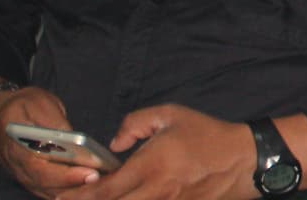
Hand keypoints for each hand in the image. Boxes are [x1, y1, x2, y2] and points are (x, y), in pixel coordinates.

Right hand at [0, 86, 101, 199]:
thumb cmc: (22, 106)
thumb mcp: (38, 103)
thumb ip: (54, 121)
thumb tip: (73, 139)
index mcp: (17, 144)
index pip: (40, 166)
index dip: (64, 174)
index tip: (89, 172)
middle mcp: (18, 165)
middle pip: (45, 183)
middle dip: (73, 183)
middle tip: (99, 178)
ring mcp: (22, 175)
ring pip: (46, 191)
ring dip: (71, 190)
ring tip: (97, 182)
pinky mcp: (29, 178)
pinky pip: (46, 190)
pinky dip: (65, 191)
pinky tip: (85, 186)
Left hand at [86, 105, 254, 199]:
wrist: (245, 161)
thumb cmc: (208, 135)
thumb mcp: (173, 115)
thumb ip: (136, 122)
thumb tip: (114, 145)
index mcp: (151, 165)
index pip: (105, 190)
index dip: (79, 197)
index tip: (61, 197)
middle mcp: (156, 191)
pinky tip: (129, 199)